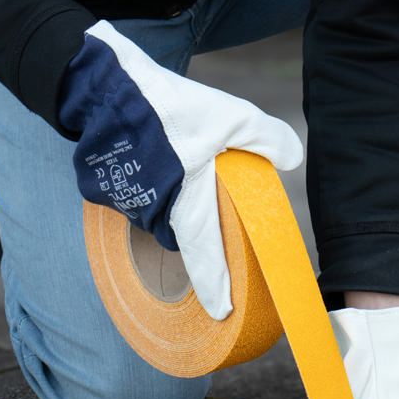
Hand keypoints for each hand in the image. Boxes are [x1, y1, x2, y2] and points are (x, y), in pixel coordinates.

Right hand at [58, 20, 302, 319]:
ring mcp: (127, 205)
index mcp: (189, 207)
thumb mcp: (232, 117)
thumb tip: (293, 159)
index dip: (215, 288)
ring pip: (160, 214)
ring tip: (177, 161)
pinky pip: (136, 197)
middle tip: (202, 185)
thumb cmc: (170, 108)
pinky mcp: (106, 190)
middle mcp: (156, 215)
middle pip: (183, 233)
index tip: (221, 311)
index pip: (206, 261)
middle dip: (196, 219)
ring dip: (171, 196)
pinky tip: (151, 156)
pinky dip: (148, 183)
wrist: (106, 87)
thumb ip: (267, 139)